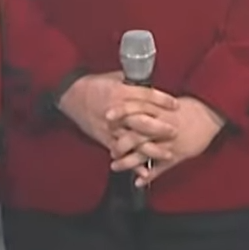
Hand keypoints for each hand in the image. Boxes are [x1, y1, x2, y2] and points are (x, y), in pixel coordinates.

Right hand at [56, 71, 178, 151]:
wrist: (72, 95)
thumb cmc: (94, 84)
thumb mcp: (116, 78)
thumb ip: (133, 83)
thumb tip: (150, 84)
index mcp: (121, 92)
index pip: (146, 96)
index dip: (162, 100)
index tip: (176, 105)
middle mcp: (117, 111)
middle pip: (143, 121)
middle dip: (160, 128)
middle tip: (175, 130)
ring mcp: (111, 127)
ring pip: (134, 140)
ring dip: (152, 149)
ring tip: (167, 154)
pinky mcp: (105, 139)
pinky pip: (121, 152)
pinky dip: (132, 163)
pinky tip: (145, 171)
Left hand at [112, 96, 223, 185]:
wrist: (210, 115)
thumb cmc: (188, 108)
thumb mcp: (168, 103)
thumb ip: (150, 104)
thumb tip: (131, 100)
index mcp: (160, 111)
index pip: (137, 109)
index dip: (121, 112)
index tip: (107, 116)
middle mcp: (162, 127)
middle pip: (138, 134)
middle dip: (121, 142)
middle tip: (110, 148)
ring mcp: (169, 143)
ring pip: (145, 153)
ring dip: (129, 162)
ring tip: (115, 166)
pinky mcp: (177, 155)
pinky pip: (161, 167)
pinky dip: (149, 175)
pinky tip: (139, 181)